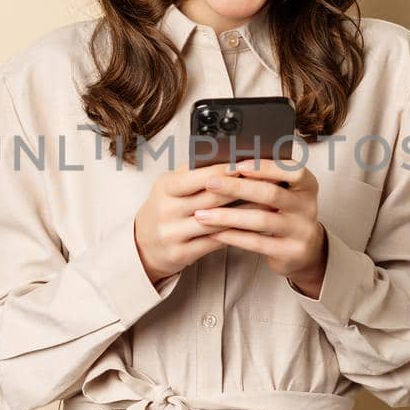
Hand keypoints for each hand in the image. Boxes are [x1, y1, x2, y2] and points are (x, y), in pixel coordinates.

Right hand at [133, 160, 258, 283]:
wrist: (143, 245)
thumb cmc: (165, 208)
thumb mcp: (170, 186)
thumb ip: (193, 173)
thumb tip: (226, 155)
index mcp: (164, 188)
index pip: (197, 177)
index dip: (223, 170)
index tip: (246, 163)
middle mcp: (166, 211)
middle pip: (210, 198)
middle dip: (241, 189)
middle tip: (266, 182)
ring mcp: (173, 234)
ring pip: (216, 221)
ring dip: (245, 212)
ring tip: (267, 203)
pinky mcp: (181, 253)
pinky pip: (214, 242)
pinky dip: (236, 233)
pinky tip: (253, 227)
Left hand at [193, 157, 328, 295]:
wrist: (305, 250)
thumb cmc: (286, 213)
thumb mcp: (285, 193)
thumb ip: (266, 178)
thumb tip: (227, 162)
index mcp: (307, 185)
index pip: (293, 170)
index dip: (266, 167)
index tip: (238, 164)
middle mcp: (307, 206)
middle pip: (271, 193)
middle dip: (237, 187)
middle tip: (210, 184)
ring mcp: (301, 231)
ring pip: (261, 220)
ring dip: (228, 216)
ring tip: (202, 214)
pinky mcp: (290, 252)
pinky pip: (257, 242)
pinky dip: (233, 236)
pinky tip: (214, 232)